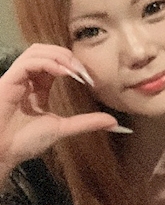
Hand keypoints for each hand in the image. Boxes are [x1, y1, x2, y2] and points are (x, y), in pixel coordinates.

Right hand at [0, 44, 118, 173]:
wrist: (2, 153)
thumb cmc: (24, 142)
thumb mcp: (63, 128)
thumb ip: (86, 123)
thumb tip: (113, 122)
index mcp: (39, 88)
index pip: (56, 63)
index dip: (75, 66)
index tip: (90, 79)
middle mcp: (28, 80)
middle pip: (46, 51)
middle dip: (68, 57)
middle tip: (84, 72)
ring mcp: (17, 79)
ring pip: (36, 51)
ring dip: (59, 56)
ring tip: (74, 71)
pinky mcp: (8, 81)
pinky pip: (27, 62)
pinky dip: (47, 63)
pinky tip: (62, 73)